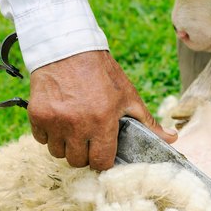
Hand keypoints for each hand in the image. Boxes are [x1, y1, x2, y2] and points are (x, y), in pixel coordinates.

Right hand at [28, 50, 176, 170]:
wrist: (68, 48)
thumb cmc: (103, 74)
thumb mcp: (129, 96)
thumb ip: (148, 122)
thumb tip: (173, 138)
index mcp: (102, 122)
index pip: (100, 162)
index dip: (103, 160)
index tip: (103, 152)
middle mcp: (77, 125)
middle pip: (77, 162)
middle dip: (84, 154)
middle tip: (88, 140)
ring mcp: (54, 121)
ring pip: (57, 153)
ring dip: (66, 146)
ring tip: (73, 129)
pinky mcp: (37, 115)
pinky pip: (41, 139)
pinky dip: (49, 135)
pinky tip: (59, 121)